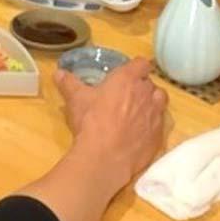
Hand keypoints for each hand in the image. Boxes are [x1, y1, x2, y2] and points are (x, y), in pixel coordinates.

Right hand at [54, 58, 168, 183]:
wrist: (105, 157)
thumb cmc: (91, 121)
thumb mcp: (76, 99)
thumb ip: (69, 84)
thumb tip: (58, 73)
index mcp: (128, 79)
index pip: (141, 63)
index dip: (136, 67)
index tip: (129, 74)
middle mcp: (146, 93)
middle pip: (150, 83)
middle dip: (141, 87)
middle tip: (126, 96)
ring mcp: (155, 115)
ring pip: (160, 102)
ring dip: (152, 103)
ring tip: (137, 112)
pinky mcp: (158, 136)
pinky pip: (159, 125)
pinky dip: (151, 126)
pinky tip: (139, 134)